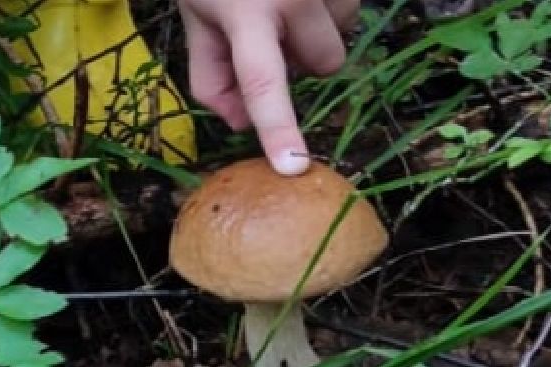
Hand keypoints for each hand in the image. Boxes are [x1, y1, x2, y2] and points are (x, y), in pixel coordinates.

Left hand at [178, 0, 360, 173]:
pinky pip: (354, 5)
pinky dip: (330, 6)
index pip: (264, 83)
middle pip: (325, 64)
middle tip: (273, 34)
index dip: (279, 128)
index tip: (293, 166)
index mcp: (247, 13)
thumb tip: (242, 125)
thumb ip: (210, 77)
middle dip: (305, 60)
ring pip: (345, 33)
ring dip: (319, 29)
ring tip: (287, 3)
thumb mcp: (195, 16)